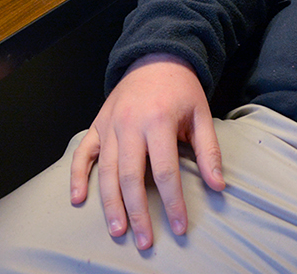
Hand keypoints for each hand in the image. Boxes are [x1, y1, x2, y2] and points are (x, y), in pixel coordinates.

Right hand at [69, 53, 225, 249]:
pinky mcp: (97, 124)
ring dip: (110, 204)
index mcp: (158, 121)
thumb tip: (219, 186)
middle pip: (130, 176)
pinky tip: (78, 199)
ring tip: (118, 230)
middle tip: (144, 241)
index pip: (165, 171)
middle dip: (137, 212)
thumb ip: (209, 151)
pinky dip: (77, 176)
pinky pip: (83, 152)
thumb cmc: (181, 89)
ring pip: (105, 170)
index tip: (179, 227)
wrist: (156, 56)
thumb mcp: (201, 114)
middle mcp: (129, 124)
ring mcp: (110, 124)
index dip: (173, 203)